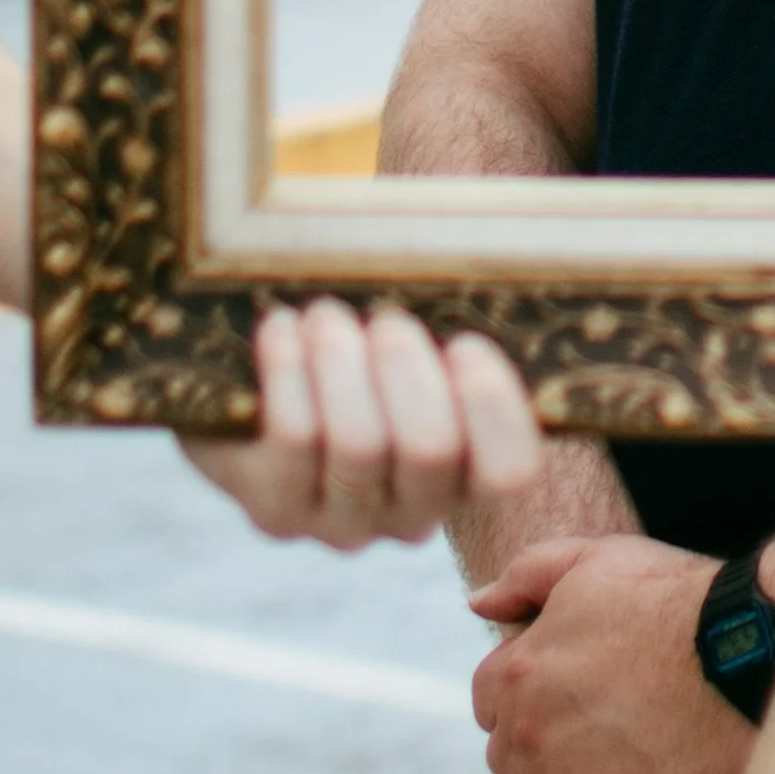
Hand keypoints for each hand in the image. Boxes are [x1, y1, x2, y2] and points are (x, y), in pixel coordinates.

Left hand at [182, 297, 542, 545]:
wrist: (266, 399)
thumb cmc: (366, 349)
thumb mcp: (419, 335)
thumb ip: (453, 314)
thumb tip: (484, 250)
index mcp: (469, 473)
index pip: (508, 469)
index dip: (493, 407)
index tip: (466, 342)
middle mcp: (413, 515)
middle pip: (430, 449)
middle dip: (405, 365)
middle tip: (385, 318)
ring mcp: (343, 523)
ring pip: (360, 442)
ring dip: (342, 359)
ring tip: (325, 312)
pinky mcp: (278, 514)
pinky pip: (293, 440)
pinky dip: (289, 369)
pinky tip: (283, 326)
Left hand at [469, 532, 749, 773]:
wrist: (748, 648)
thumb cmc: (678, 599)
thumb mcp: (598, 561)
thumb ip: (527, 574)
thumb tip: (477, 602)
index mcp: (518, 669)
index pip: (490, 707)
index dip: (530, 705)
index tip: (572, 704)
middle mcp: (527, 731)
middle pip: (512, 769)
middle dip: (546, 759)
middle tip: (603, 744)